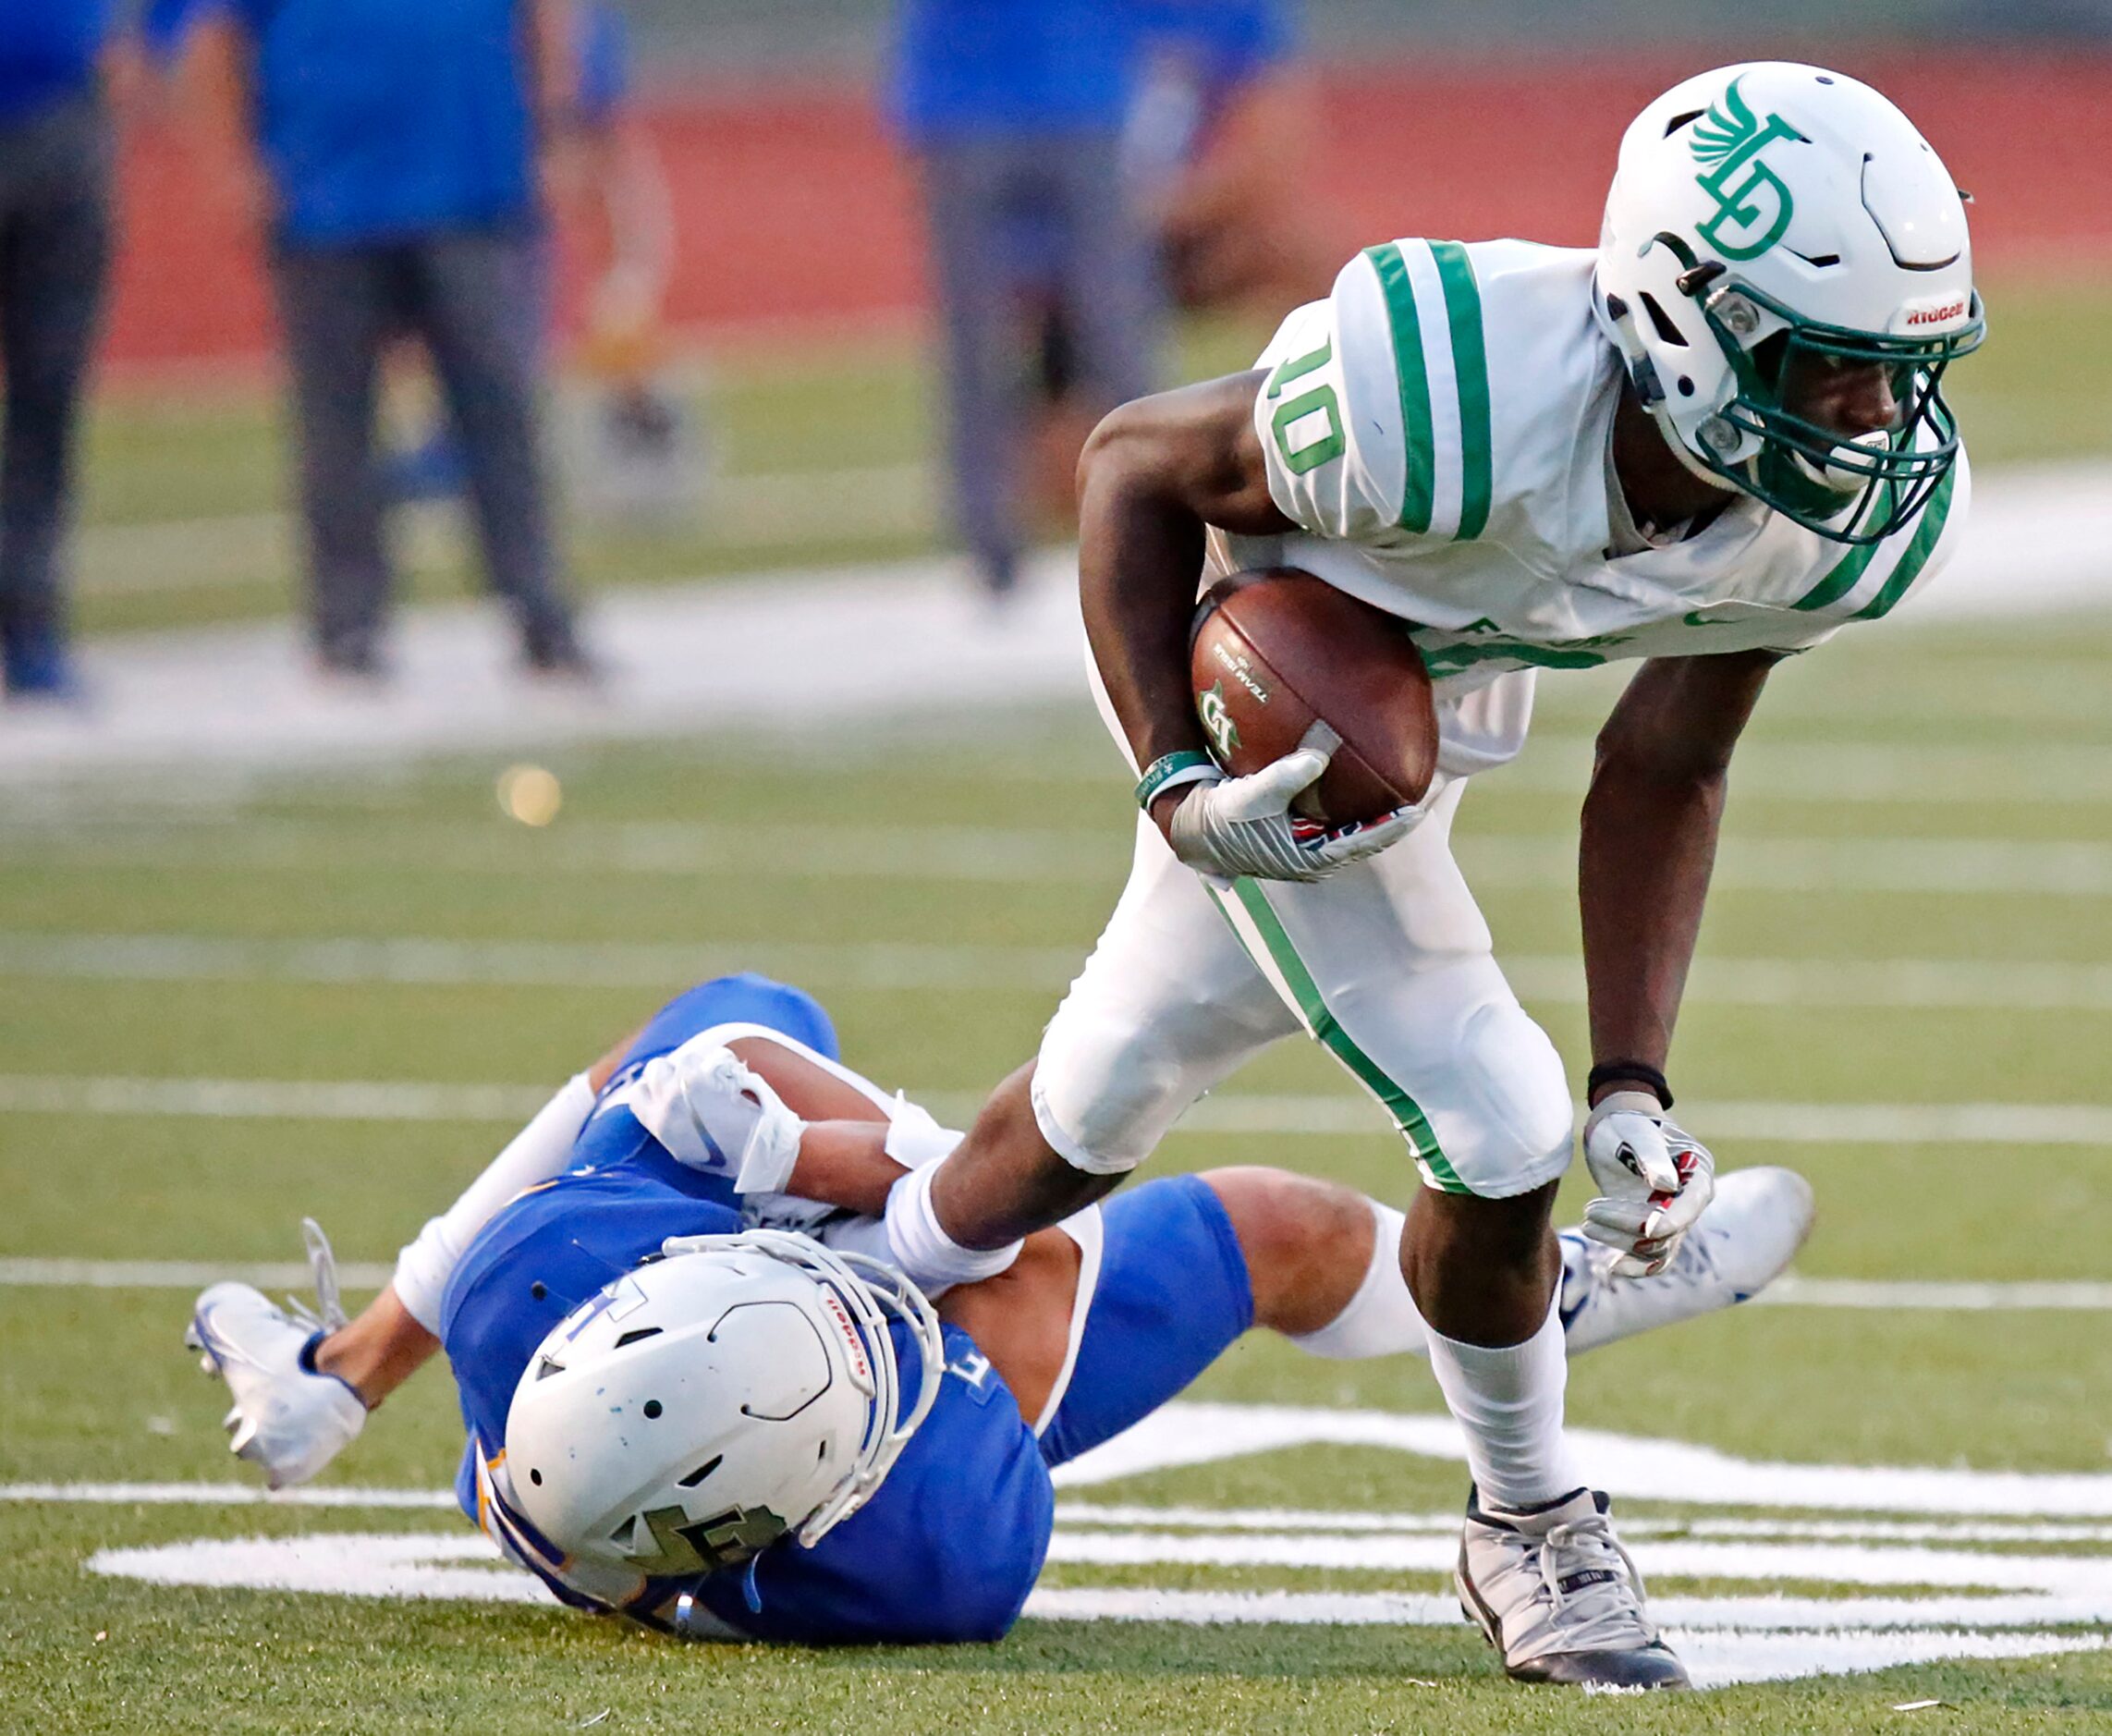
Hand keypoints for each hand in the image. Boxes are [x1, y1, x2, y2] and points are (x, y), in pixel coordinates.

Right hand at [629, 1043, 804, 1194]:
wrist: (757, 1149)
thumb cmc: (724, 1157)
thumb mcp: (684, 1150)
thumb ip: (667, 1126)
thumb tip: (660, 1109)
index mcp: (658, 1123)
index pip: (637, 1095)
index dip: (648, 1090)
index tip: (659, 1092)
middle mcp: (669, 1099)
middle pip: (655, 1068)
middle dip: (668, 1071)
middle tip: (684, 1080)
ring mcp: (691, 1082)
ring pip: (684, 1058)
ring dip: (695, 1065)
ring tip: (710, 1078)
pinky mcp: (716, 1072)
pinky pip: (711, 1055)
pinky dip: (718, 1060)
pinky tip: (728, 1072)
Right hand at [1162, 724, 1418, 881]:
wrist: (1195, 829)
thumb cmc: (1224, 814)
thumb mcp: (1253, 793)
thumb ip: (1287, 776)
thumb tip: (1321, 756)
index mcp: (1309, 857)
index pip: (1364, 842)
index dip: (1393, 826)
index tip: (1419, 809)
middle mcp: (1313, 862)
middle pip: (1365, 843)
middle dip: (1393, 824)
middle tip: (1422, 800)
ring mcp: (1306, 856)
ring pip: (1353, 840)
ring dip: (1376, 823)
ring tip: (1401, 801)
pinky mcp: (1297, 845)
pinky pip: (1338, 833)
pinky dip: (1356, 818)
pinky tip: (1363, 799)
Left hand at [1581, 1091, 1715, 1276]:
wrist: (1616, 1129)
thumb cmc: (1627, 1124)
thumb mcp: (1635, 1133)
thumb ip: (1650, 1155)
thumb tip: (1667, 1184)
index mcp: (1697, 1173)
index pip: (1690, 1205)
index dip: (1671, 1220)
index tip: (1645, 1229)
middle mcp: (1692, 1200)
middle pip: (1669, 1230)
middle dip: (1628, 1226)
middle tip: (1590, 1210)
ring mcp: (1675, 1217)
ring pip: (1656, 1248)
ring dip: (1620, 1241)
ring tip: (1588, 1221)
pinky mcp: (1653, 1229)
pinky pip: (1651, 1258)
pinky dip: (1632, 1265)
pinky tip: (1609, 1266)